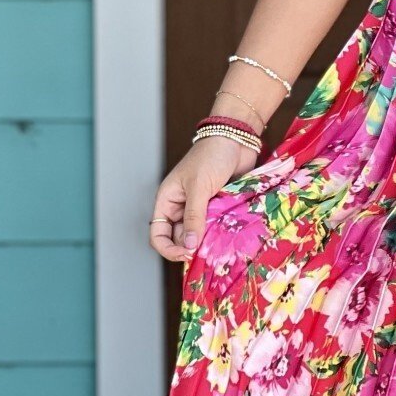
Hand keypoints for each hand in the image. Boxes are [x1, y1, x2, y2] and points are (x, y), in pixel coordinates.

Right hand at [148, 136, 253, 263]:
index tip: (186, 255)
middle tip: (206, 252)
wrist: (237, 140)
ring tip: (218, 244)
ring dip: (207, 242)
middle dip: (191, 247)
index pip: (159, 234)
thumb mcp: (199, 186)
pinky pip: (216, 228)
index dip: (168, 249)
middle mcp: (182, 207)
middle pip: (180, 238)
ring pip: (199, 235)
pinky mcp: (218, 208)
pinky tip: (228, 237)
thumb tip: (189, 245)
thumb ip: (193, 216)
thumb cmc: (211, 155)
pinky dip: (220, 234)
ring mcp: (201, 209)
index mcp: (168, 200)